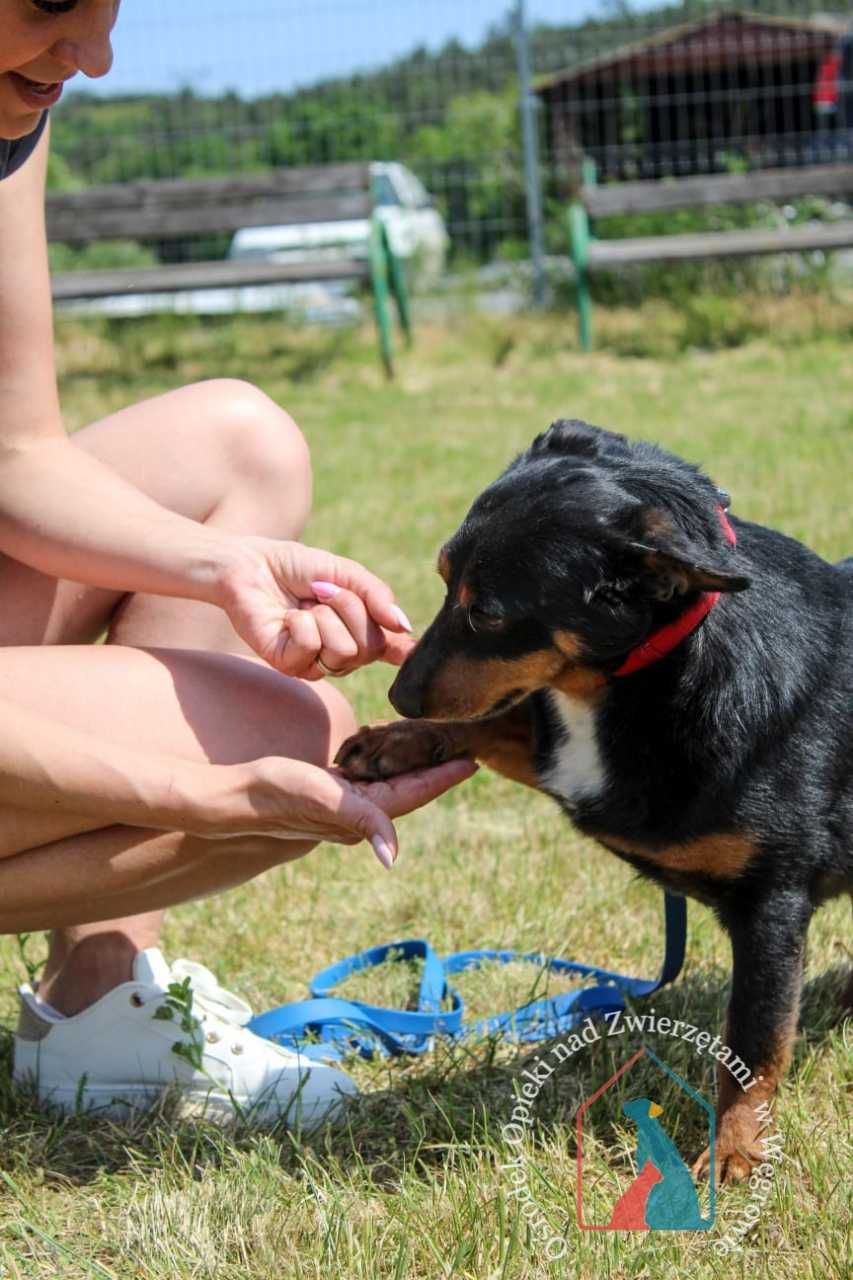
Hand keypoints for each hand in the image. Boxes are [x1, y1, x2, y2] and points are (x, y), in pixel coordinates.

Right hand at [193, 755, 477, 867]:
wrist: (238, 798)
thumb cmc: (279, 795)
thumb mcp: (324, 799)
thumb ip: (363, 821)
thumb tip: (392, 857)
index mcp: (365, 813)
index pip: (416, 793)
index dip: (444, 777)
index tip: (473, 760)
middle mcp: (360, 813)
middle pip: (411, 789)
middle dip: (437, 769)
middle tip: (465, 744)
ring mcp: (346, 804)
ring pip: (392, 782)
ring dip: (416, 765)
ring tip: (439, 745)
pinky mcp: (332, 792)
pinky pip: (371, 777)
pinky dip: (387, 762)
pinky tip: (394, 750)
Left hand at [218, 538, 414, 677]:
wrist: (251, 564)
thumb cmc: (297, 567)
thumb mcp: (346, 573)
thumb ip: (378, 596)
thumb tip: (405, 627)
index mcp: (359, 631)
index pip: (391, 650)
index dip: (403, 651)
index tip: (408, 648)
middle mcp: (341, 652)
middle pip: (371, 646)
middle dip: (351, 608)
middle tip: (324, 591)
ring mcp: (315, 662)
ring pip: (346, 651)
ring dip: (325, 615)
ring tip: (305, 604)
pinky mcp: (288, 665)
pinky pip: (312, 649)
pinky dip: (301, 624)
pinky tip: (287, 617)